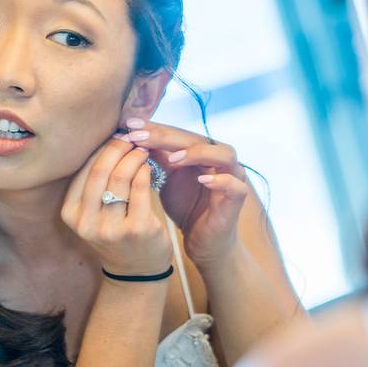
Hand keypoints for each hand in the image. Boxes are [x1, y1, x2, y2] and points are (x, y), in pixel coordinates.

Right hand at [60, 136, 172, 276]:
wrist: (136, 271)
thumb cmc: (115, 233)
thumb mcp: (94, 213)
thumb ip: (94, 183)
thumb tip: (107, 139)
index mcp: (71, 214)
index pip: (83, 170)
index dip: (100, 149)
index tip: (113, 137)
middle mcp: (87, 223)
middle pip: (99, 171)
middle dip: (116, 148)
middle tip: (129, 138)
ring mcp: (112, 228)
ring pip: (120, 177)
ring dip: (133, 157)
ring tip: (141, 150)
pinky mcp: (137, 230)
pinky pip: (141, 188)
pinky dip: (145, 171)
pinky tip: (149, 166)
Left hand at [123, 118, 248, 266]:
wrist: (203, 241)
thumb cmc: (186, 207)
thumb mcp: (167, 179)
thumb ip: (158, 158)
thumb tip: (133, 135)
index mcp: (202, 151)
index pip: (178, 132)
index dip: (155, 127)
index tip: (129, 125)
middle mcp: (220, 159)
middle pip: (197, 139)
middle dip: (167, 136)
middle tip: (140, 137)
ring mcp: (233, 176)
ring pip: (224, 154)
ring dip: (198, 153)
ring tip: (173, 159)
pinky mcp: (238, 198)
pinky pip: (235, 185)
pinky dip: (221, 180)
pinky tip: (203, 180)